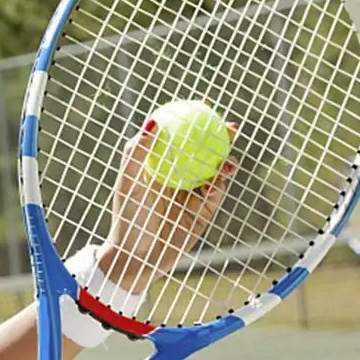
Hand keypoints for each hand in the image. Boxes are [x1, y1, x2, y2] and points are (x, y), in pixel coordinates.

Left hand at [98, 118, 237, 291]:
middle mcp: (179, 175)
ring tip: (229, 160)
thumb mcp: (130, 182)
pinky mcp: (203, 212)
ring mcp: (193, 193)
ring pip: (215, 171)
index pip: (179, 135)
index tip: (204, 104)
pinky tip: (215, 183)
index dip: (193, 119)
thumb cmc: (129, 216)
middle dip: (221, 136)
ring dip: (226, 162)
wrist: (138, 255)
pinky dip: (218, 187)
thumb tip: (153, 121)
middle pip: (204, 149)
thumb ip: (138, 152)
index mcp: (161, 163)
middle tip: (230, 126)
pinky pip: (215, 195)